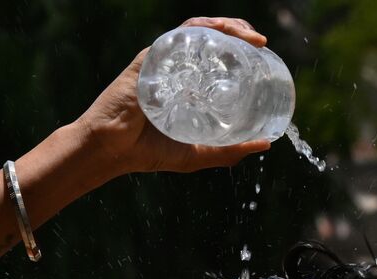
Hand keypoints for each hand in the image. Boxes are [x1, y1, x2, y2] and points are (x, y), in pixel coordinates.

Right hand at [76, 17, 271, 175]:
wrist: (110, 149)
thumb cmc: (147, 151)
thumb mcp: (197, 154)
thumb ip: (229, 151)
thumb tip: (266, 144)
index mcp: (188, 85)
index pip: (218, 58)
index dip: (243, 50)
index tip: (264, 55)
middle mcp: (177, 69)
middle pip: (213, 39)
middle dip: (240, 32)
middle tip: (261, 43)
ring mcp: (164, 61)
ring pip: (199, 31)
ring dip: (227, 26)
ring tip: (248, 35)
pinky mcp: (151, 58)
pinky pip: (178, 35)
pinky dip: (202, 28)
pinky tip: (221, 33)